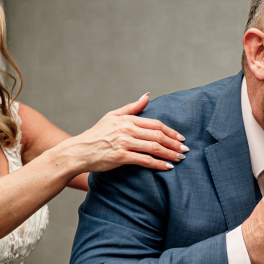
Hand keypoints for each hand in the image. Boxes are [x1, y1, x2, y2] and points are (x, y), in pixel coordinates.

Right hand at [69, 93, 186, 172]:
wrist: (79, 151)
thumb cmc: (96, 134)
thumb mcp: (112, 116)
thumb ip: (132, 107)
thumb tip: (148, 95)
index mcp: (127, 119)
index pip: (155, 124)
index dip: (170, 131)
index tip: (180, 137)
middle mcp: (127, 129)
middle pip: (158, 135)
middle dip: (174, 143)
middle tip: (185, 149)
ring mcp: (124, 143)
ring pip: (154, 147)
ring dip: (170, 153)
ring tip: (180, 158)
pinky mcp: (121, 157)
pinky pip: (145, 160)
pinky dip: (158, 164)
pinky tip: (167, 167)